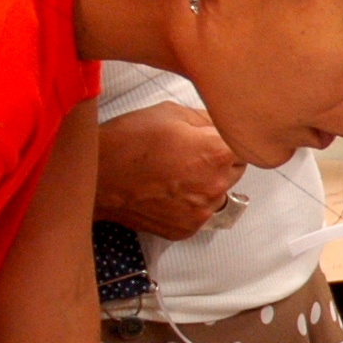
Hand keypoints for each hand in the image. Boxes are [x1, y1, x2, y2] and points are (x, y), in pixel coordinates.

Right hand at [94, 101, 240, 240]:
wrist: (94, 176)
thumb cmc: (127, 143)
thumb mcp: (171, 113)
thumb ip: (207, 119)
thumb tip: (222, 124)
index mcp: (217, 153)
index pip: (247, 146)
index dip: (229, 140)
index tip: (218, 138)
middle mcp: (215, 186)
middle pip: (236, 171)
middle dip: (219, 161)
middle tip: (188, 152)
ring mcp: (201, 212)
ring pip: (218, 194)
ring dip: (204, 184)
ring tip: (173, 172)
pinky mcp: (185, 228)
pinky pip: (199, 213)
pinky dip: (188, 203)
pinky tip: (166, 189)